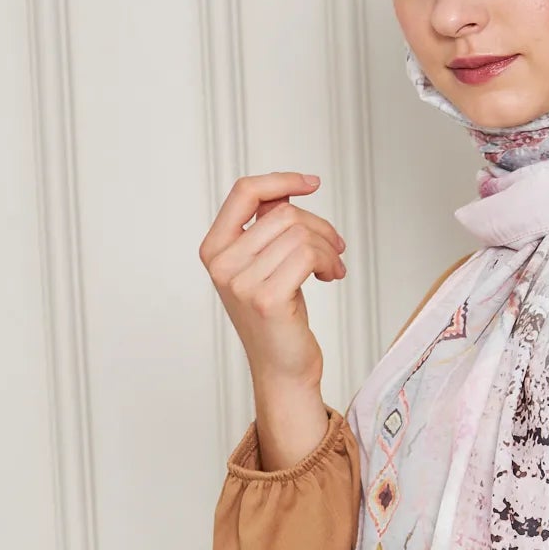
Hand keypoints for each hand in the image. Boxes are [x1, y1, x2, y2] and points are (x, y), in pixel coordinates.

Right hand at [199, 171, 345, 392]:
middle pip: (284, 213)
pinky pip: (309, 255)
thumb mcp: (264, 265)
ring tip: (332, 267)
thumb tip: (286, 190)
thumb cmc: (277, 318)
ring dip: (328, 248)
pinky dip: (329, 261)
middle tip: (334, 249)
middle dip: (319, 227)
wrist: (282, 370)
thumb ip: (267, 229)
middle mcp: (221, 264)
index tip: (312, 183)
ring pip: (301, 233)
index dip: (281, 180)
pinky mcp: (267, 298)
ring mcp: (241, 282)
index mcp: (214, 249)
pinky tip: (330, 276)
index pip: (244, 191)